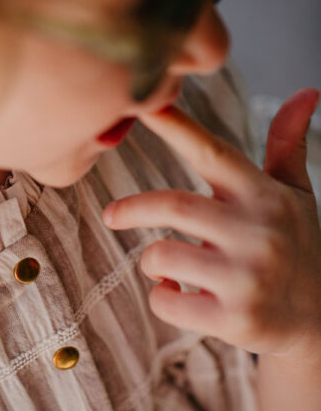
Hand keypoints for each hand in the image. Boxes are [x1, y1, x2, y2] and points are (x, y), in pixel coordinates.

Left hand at [102, 88, 320, 356]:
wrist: (320, 318)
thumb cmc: (298, 247)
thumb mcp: (296, 196)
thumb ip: (287, 146)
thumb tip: (308, 91)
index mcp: (264, 196)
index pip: (213, 153)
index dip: (176, 126)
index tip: (145, 105)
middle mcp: (257, 232)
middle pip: (171, 205)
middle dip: (131, 208)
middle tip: (111, 214)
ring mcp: (247, 278)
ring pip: (161, 256)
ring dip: (152, 261)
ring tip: (168, 266)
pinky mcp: (235, 319)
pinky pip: (167, 302)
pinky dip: (162, 297)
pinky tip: (180, 296)